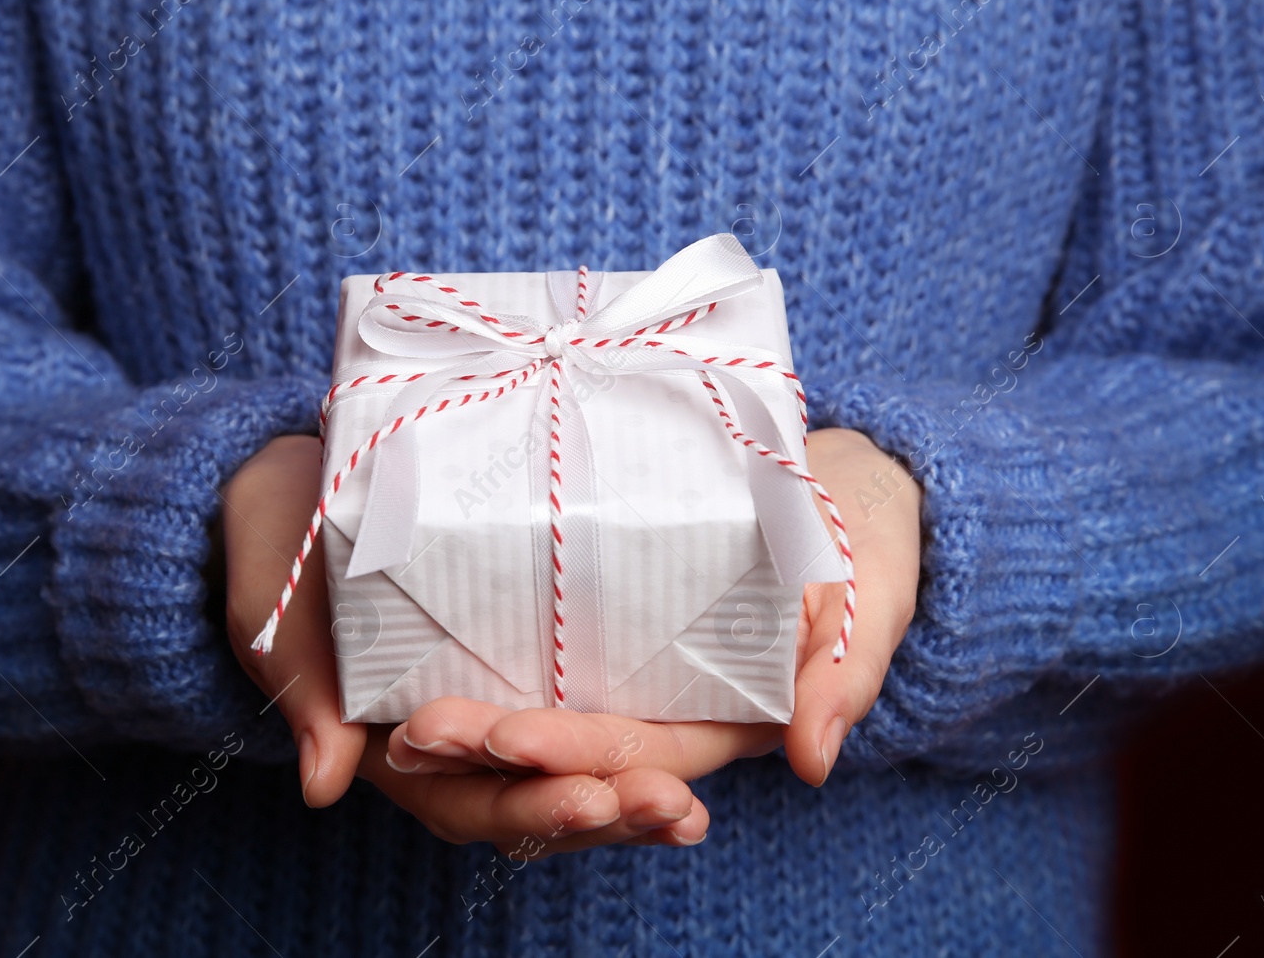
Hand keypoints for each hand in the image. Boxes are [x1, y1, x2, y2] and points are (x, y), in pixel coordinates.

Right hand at [222, 436, 701, 851]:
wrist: (293, 490)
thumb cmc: (277, 543)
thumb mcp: (273, 605)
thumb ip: (300, 683)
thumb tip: (325, 782)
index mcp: (391, 739)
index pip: (465, 797)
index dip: (527, 806)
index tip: (587, 797)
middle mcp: (454, 742)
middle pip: (535, 801)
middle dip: (604, 809)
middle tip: (671, 806)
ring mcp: (497, 707)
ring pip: (571, 777)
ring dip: (635, 798)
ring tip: (693, 808)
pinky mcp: (533, 666)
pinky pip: (592, 722)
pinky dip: (644, 746)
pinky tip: (705, 759)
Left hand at [389, 428, 921, 795]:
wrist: (849, 504)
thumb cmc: (860, 552)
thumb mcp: (865, 605)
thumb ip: (843, 678)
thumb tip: (812, 759)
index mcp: (721, 720)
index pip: (635, 749)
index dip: (572, 752)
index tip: (504, 738)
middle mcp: (663, 714)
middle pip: (569, 750)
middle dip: (492, 754)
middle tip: (416, 735)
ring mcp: (631, 683)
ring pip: (545, 726)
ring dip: (474, 737)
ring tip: (398, 730)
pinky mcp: (608, 644)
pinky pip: (543, 676)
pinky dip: (487, 686)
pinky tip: (419, 681)